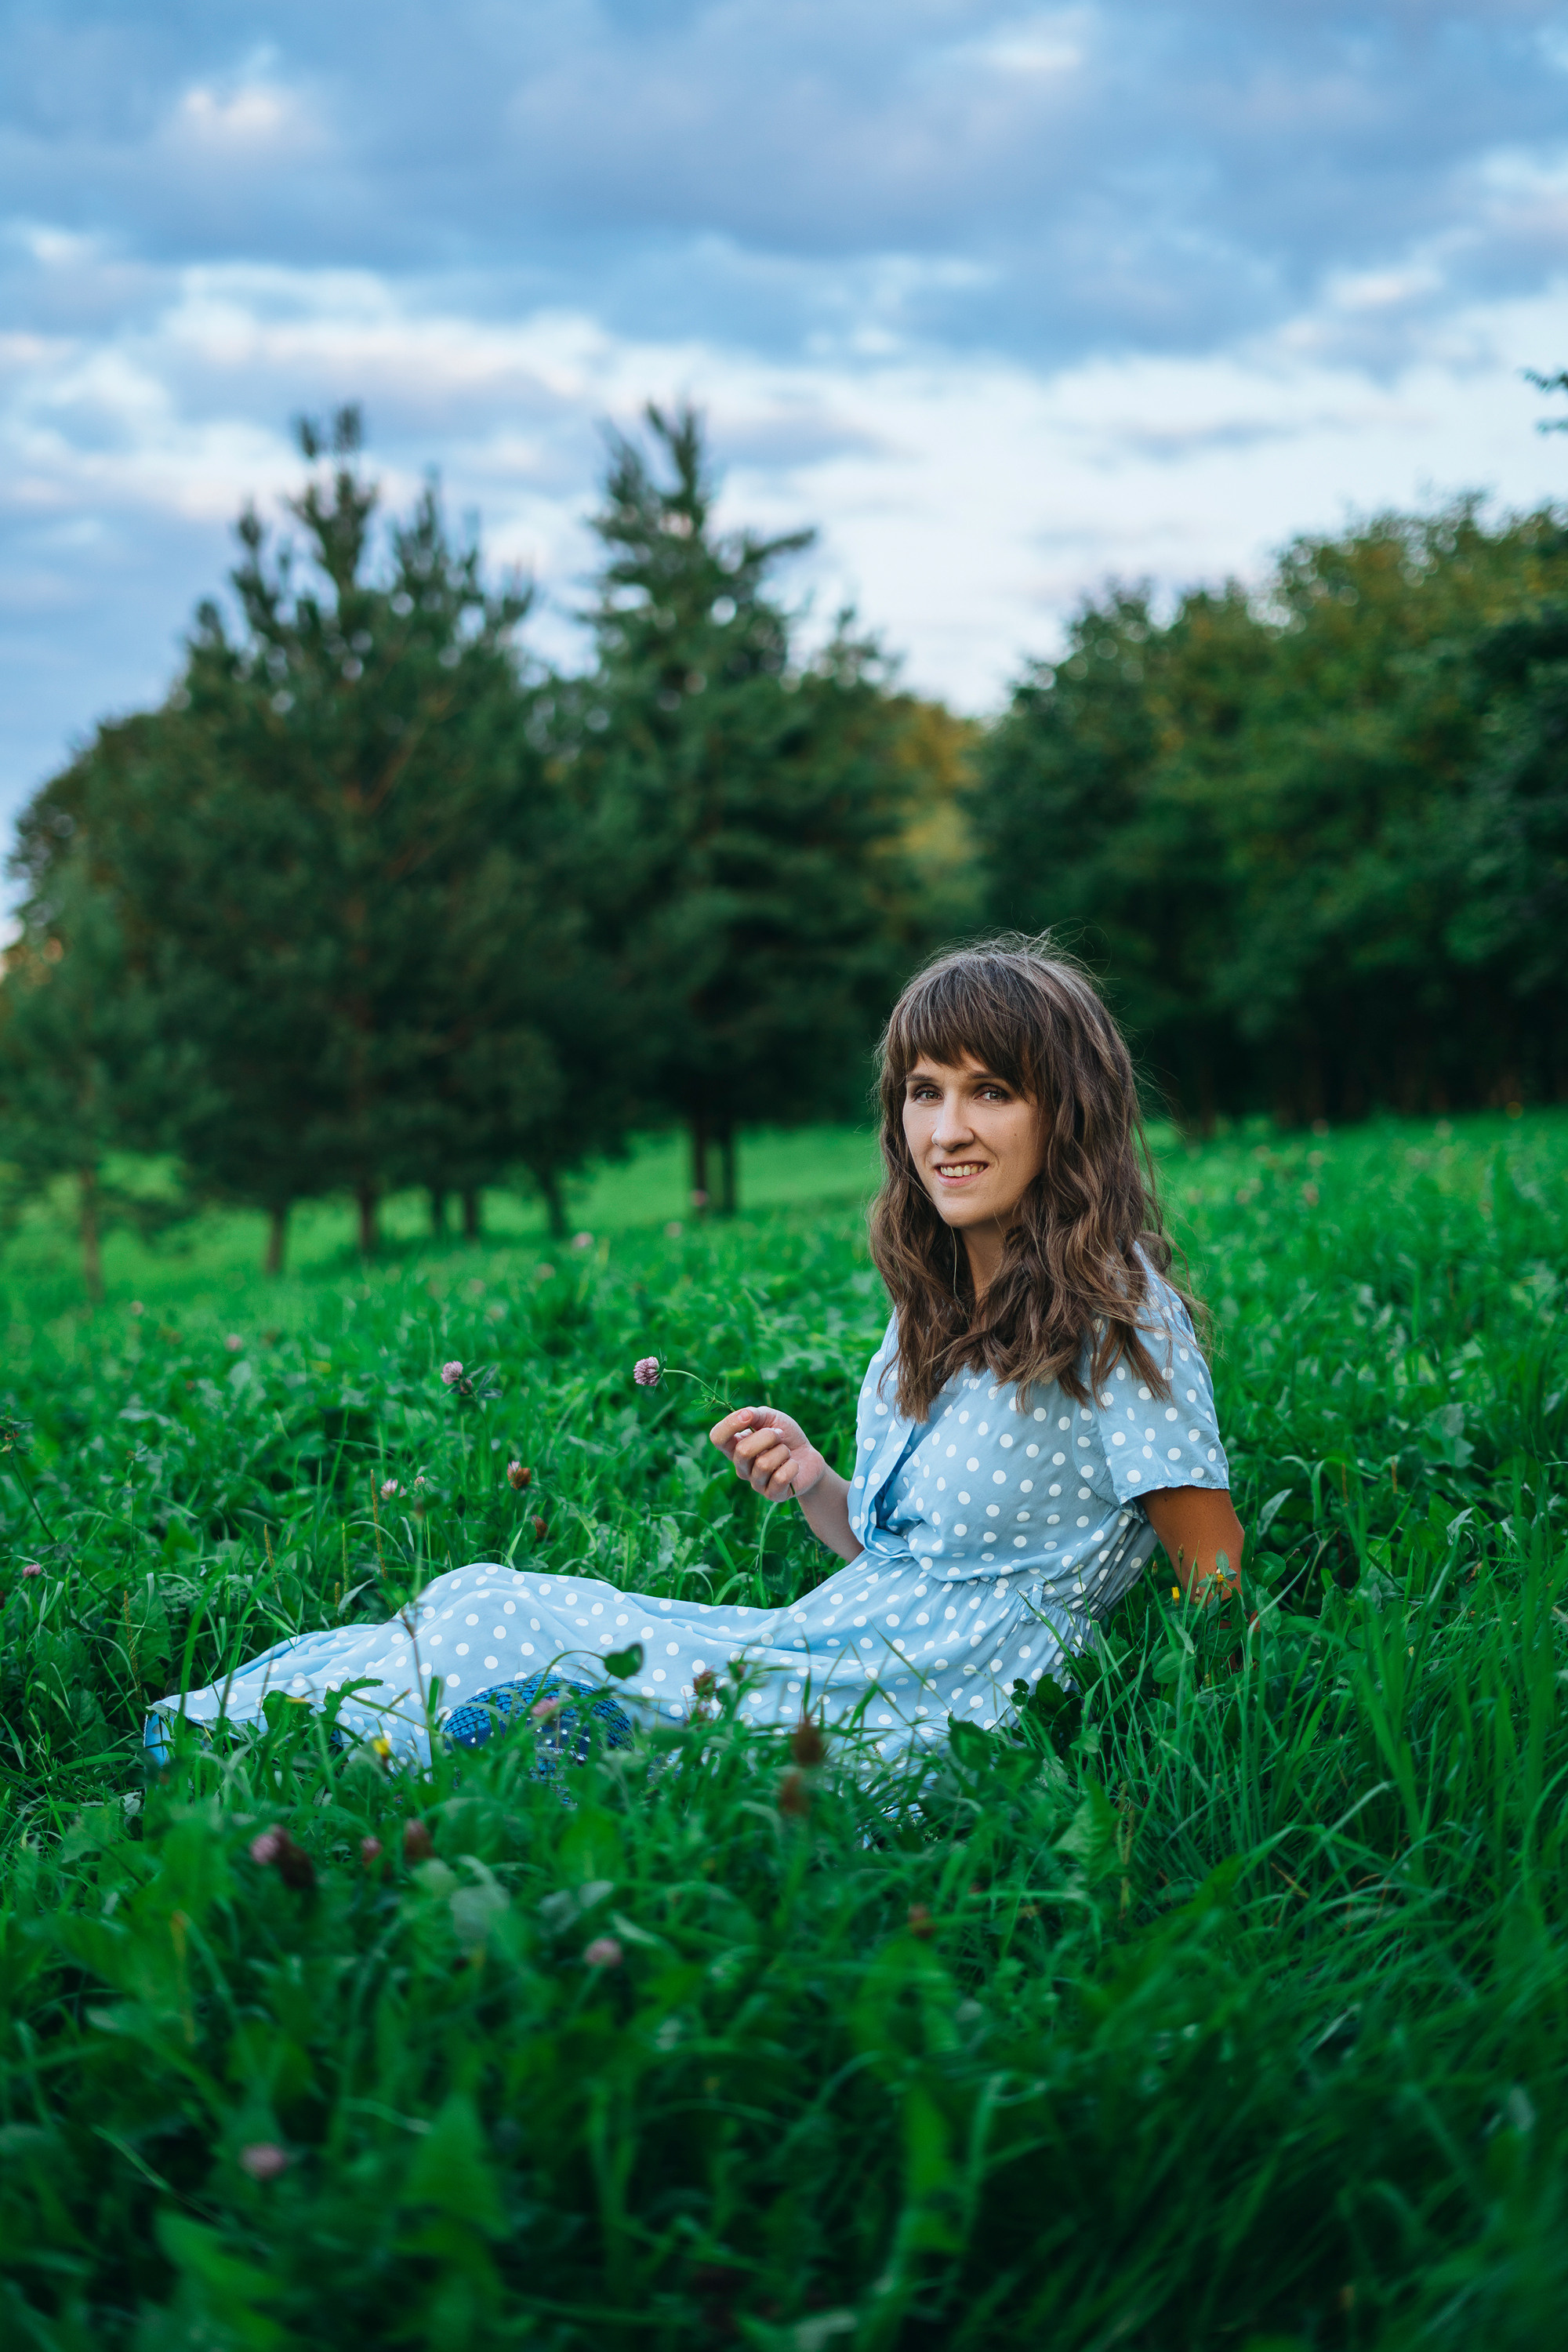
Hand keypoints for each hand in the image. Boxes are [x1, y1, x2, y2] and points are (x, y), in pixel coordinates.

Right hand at [709, 1406, 828, 1501]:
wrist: (809, 1458)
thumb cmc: (786, 1437)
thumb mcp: (771, 1418)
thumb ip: (755, 1414)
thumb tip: (744, 1415)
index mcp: (735, 1447)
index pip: (717, 1438)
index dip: (730, 1424)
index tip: (748, 1415)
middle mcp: (741, 1467)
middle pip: (743, 1451)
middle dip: (768, 1436)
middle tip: (780, 1435)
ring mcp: (755, 1483)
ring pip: (764, 1464)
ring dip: (783, 1452)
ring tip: (787, 1452)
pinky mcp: (772, 1495)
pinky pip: (780, 1478)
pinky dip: (792, 1466)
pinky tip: (793, 1466)